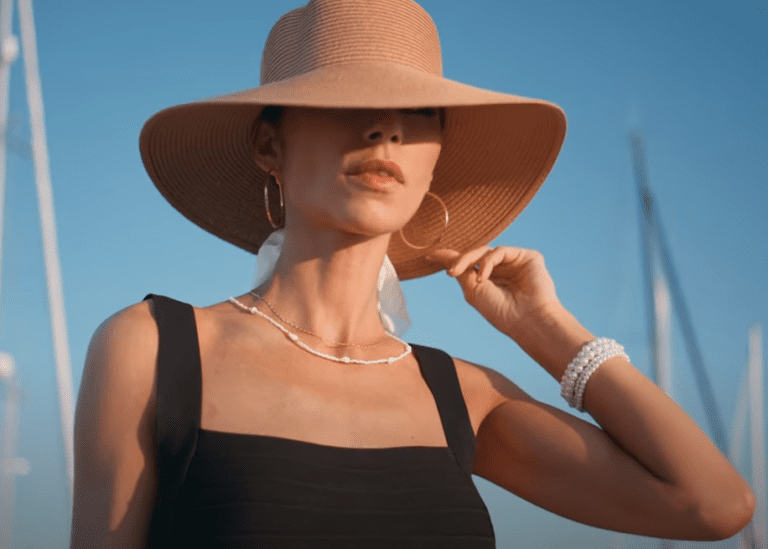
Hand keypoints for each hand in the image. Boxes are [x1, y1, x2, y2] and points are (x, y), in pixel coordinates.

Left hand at [427, 246, 560, 339]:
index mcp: (491, 279)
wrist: (527, 321)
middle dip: (459, 260)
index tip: (429, 256)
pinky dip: (488, 262)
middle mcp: (503, 269)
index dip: (451, 258)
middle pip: (475, 255)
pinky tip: (484, 277)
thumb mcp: (473, 290)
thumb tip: (441, 255)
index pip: (470, 263)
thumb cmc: (501, 312)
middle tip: (449, 272)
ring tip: (459, 273)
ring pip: (485, 250)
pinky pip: (501, 251)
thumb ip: (460, 269)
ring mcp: (515, 262)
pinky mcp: (528, 257)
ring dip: (469, 260)